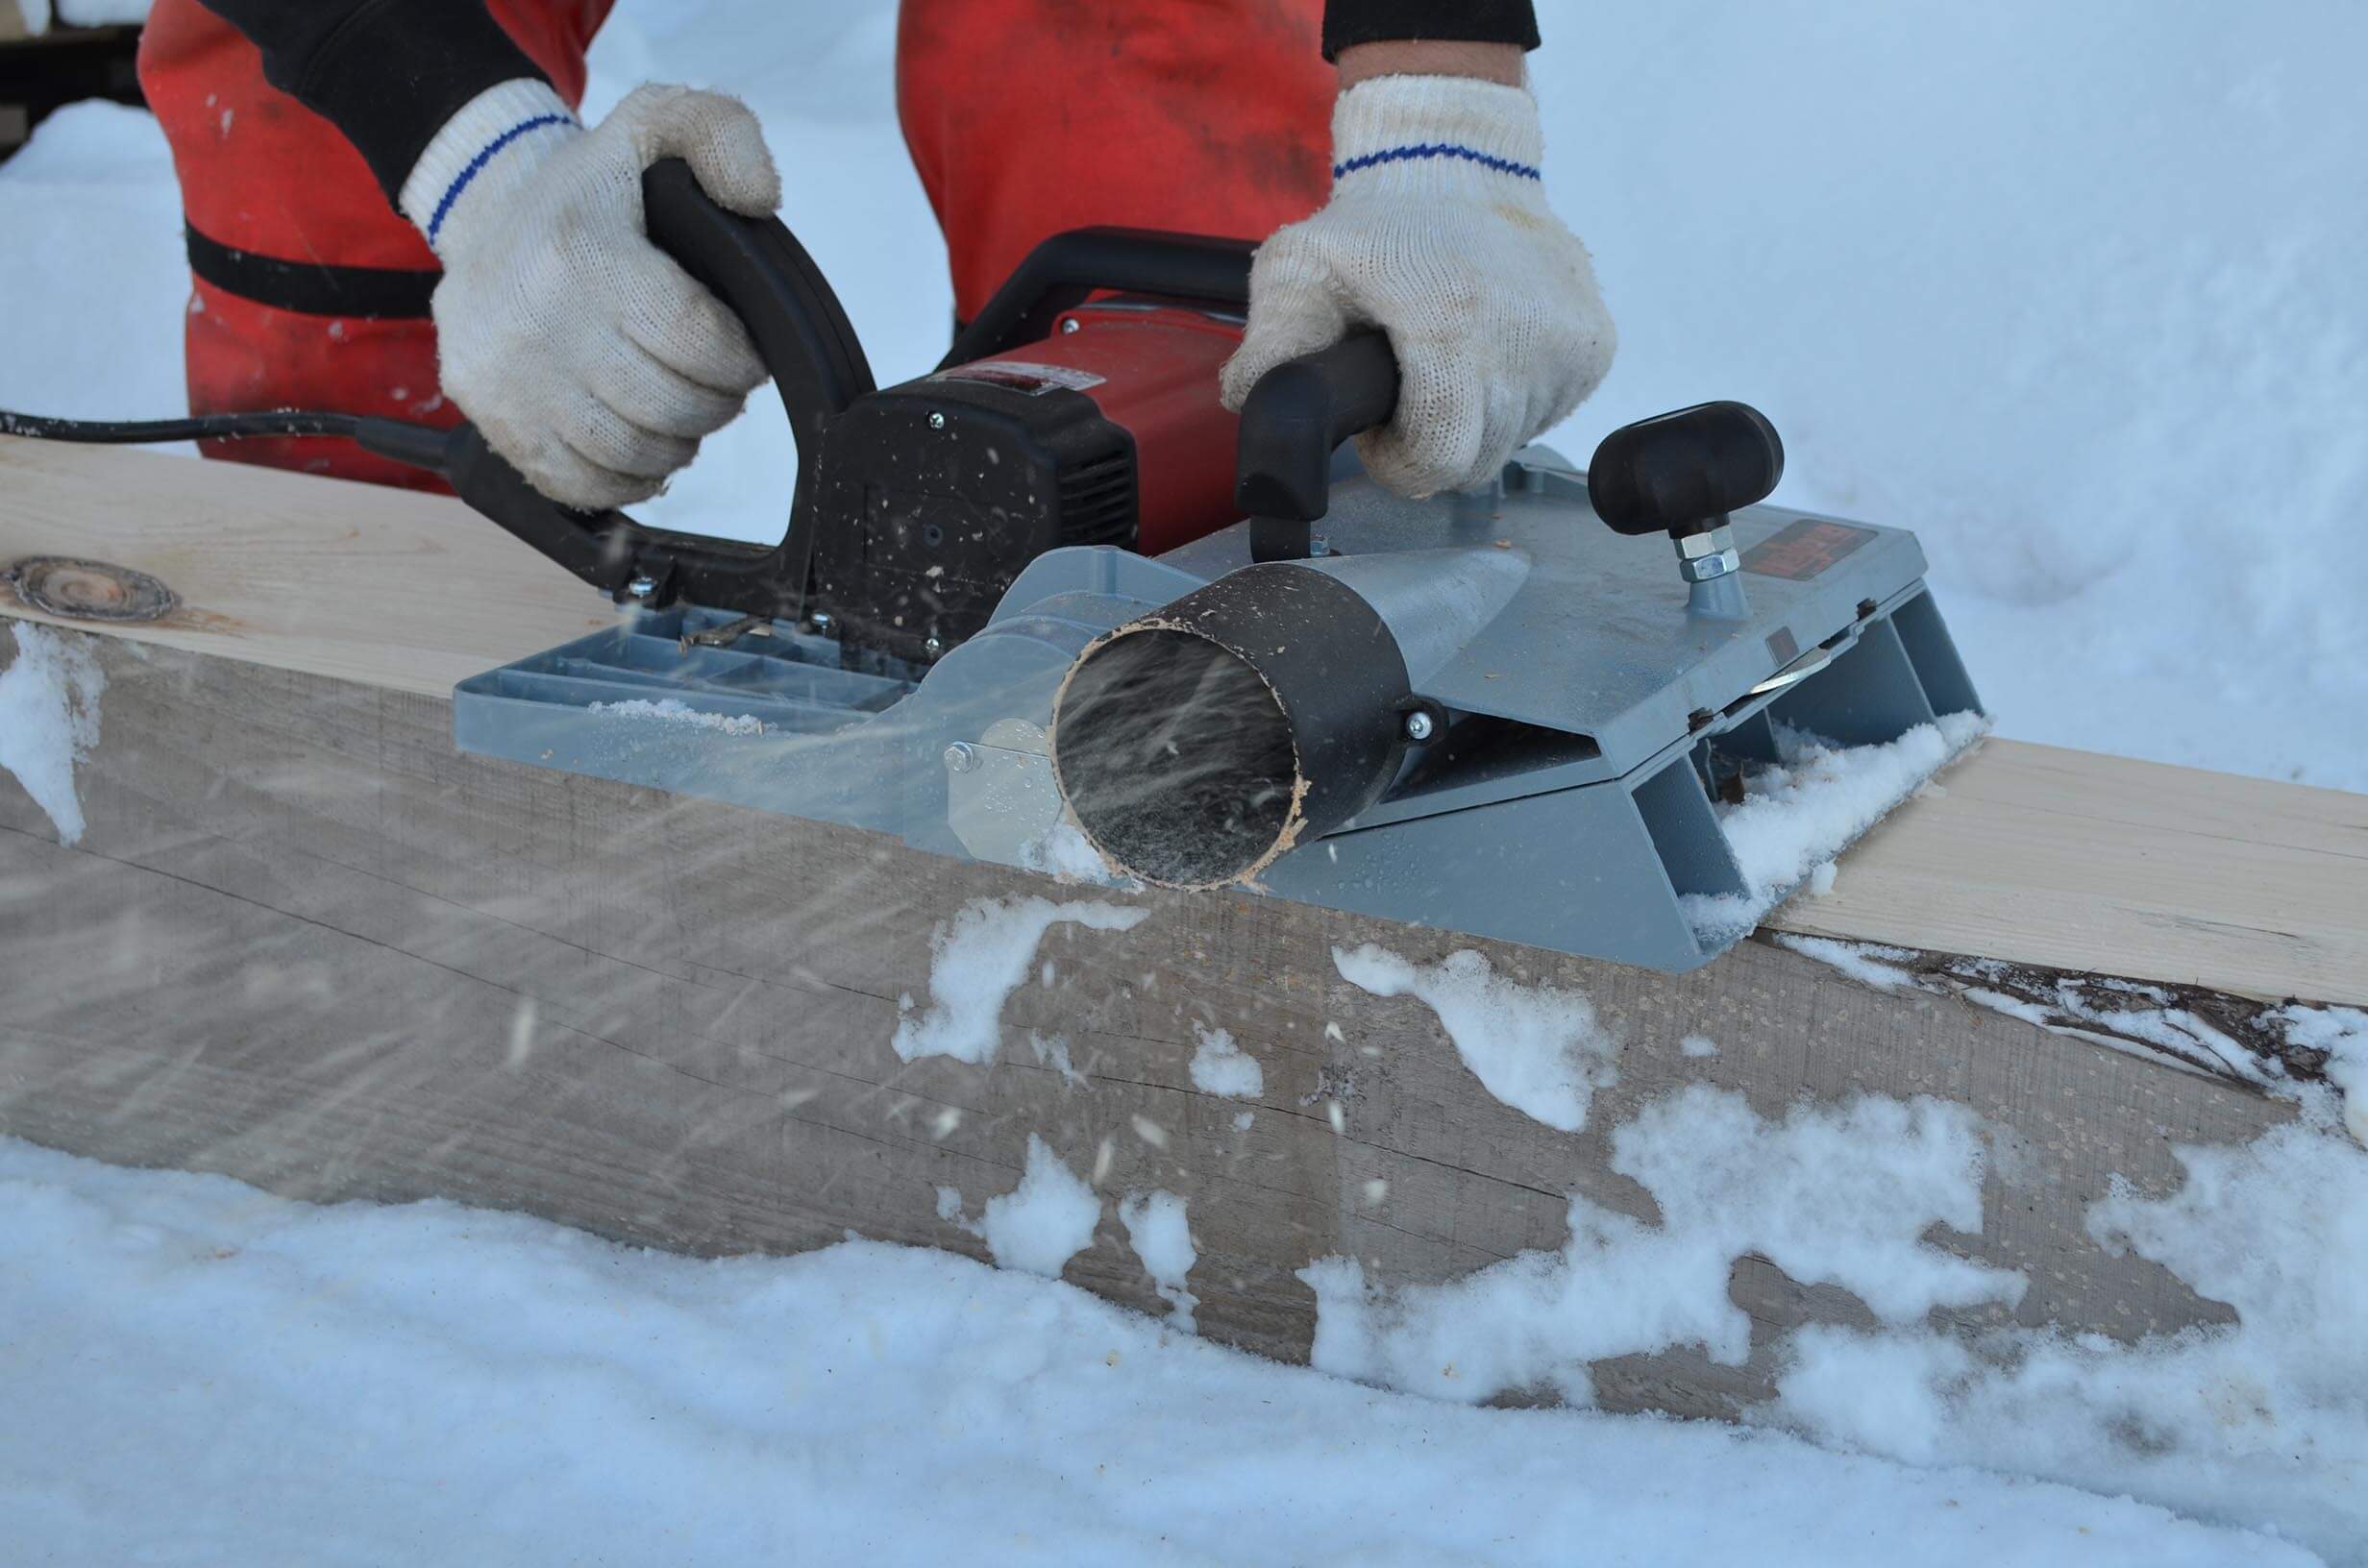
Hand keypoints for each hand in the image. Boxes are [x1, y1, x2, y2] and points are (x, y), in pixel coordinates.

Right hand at [398, 81, 781, 508]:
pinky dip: (625, 478)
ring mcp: (505, 374)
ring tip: (680, 407)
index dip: (740, 359)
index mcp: (582, 251)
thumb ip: (726, 136)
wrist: (487, 209)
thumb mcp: (659, 123)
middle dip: (714, 402)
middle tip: (716, 382)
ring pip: (628, 453)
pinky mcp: (489, 414)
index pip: (694, 340)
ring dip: (676, 442)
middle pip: (667, 406)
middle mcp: (534, 317)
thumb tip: (759, 198)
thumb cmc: (592, 187)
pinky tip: (640, 443)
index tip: (744, 352)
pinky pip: (577, 482)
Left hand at [1221, 75, 1615, 498]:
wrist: (1459, 163)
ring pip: (1513, 440)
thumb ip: (1271, 344)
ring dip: (1474, 419)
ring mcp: (1568, 345)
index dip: (1400, 460)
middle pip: (1476, 462)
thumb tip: (1249, 402)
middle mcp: (1524, 340)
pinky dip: (1514, 396)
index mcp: (1453, 325)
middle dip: (1432, 442)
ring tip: (1446, 358)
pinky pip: (1548, 411)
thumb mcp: (1299, 269)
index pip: (1439, 458)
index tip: (1383, 428)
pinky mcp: (1595, 346)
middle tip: (1409, 387)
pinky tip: (1489, 348)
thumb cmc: (1375, 225)